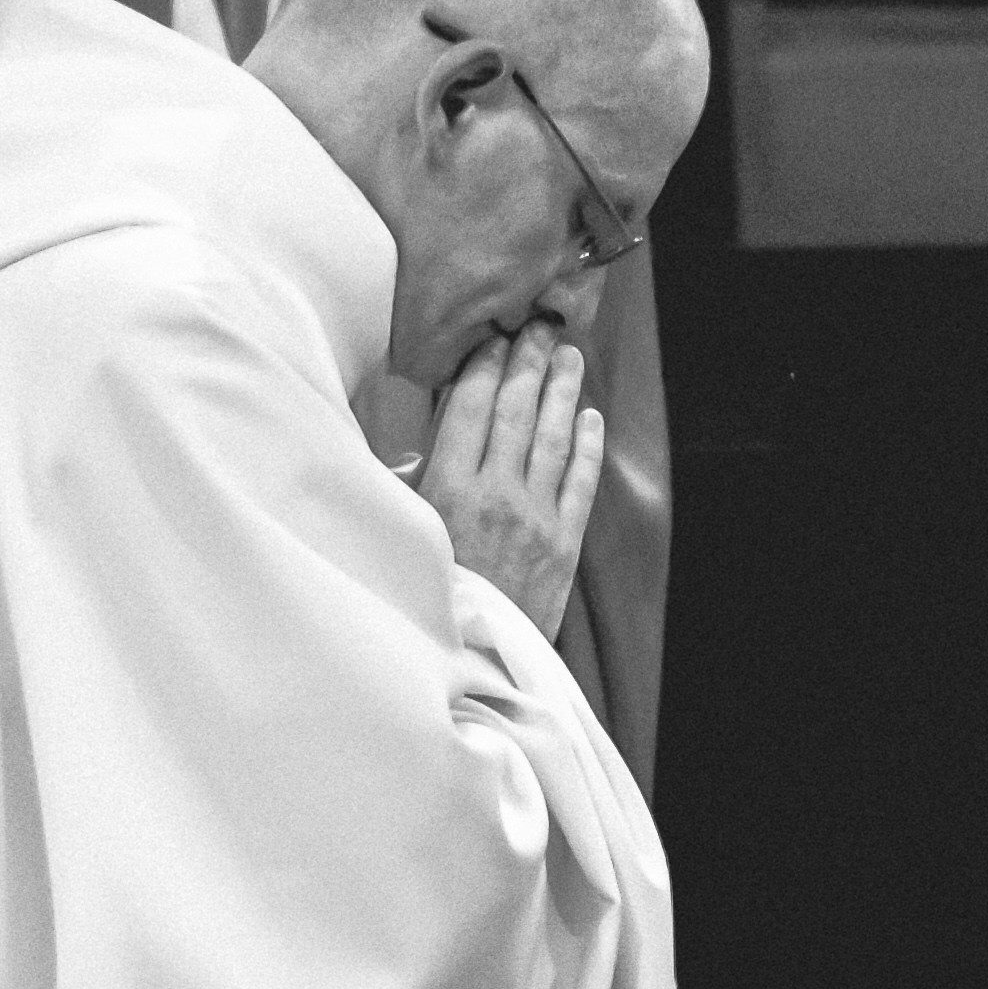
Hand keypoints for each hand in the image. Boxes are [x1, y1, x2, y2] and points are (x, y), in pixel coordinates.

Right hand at [417, 320, 602, 639]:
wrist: (465, 663)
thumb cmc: (422, 596)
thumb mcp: (398, 535)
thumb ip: (404, 489)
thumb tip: (414, 454)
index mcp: (447, 488)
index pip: (472, 407)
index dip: (486, 365)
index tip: (494, 335)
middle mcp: (496, 495)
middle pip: (518, 411)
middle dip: (530, 362)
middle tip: (540, 325)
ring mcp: (536, 519)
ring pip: (554, 438)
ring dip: (563, 391)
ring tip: (569, 356)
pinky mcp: (564, 546)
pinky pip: (581, 484)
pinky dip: (586, 447)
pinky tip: (589, 418)